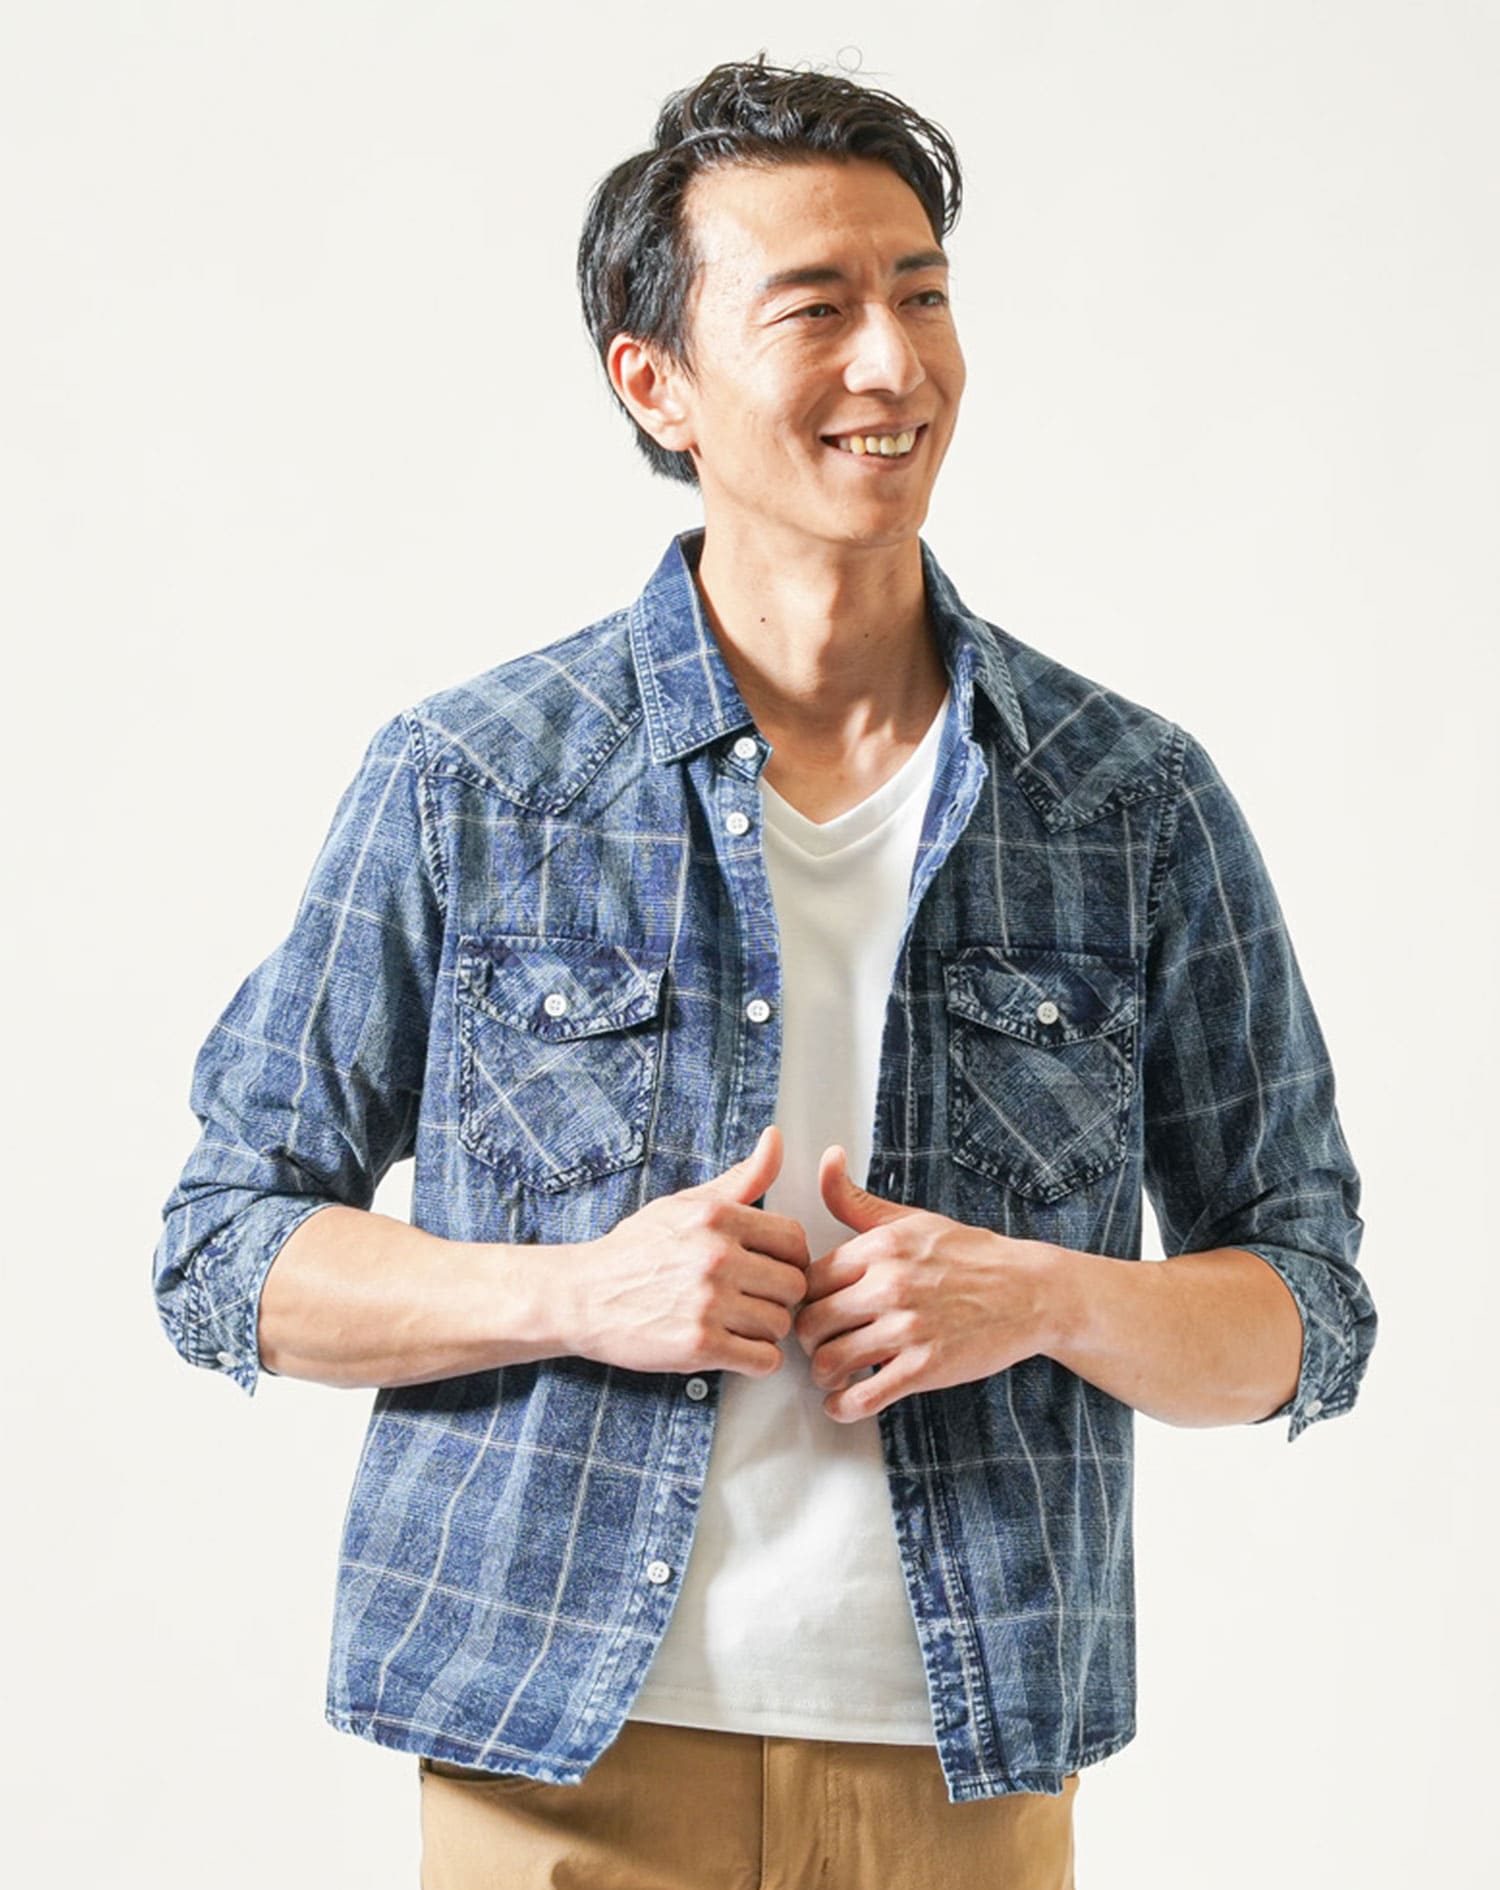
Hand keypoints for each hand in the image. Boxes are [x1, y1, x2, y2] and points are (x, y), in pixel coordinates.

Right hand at [568, 1126, 810, 1377]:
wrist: (582, 1297)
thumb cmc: (634, 1251)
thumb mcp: (684, 1203)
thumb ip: (740, 1178)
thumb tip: (775, 1139)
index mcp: (716, 1217)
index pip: (794, 1239)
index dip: (789, 1258)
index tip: (771, 1268)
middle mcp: (716, 1256)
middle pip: (793, 1285)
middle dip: (778, 1296)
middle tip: (752, 1299)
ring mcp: (708, 1303)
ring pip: (780, 1324)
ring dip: (765, 1330)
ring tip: (737, 1323)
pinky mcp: (699, 1345)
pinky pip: (764, 1360)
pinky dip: (756, 1361)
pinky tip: (734, 1348)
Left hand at [793, 1146, 1055, 1421]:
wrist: (1030, 1292)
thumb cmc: (970, 1254)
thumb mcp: (912, 1219)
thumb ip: (857, 1201)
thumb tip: (826, 1161)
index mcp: (881, 1248)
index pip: (808, 1280)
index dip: (802, 1299)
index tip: (811, 1308)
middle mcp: (889, 1286)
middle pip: (811, 1323)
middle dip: (808, 1340)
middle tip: (818, 1344)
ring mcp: (907, 1329)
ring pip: (830, 1361)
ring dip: (823, 1374)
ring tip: (832, 1374)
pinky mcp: (925, 1368)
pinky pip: (864, 1397)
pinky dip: (843, 1408)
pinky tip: (843, 1404)